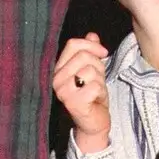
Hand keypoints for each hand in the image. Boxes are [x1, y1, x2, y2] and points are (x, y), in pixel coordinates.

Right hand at [53, 33, 109, 152]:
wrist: (93, 123)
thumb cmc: (91, 96)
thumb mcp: (92, 70)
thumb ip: (90, 52)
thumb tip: (92, 35)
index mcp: (58, 68)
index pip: (73, 44)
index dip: (91, 45)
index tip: (103, 53)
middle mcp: (56, 79)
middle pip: (84, 56)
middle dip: (98, 66)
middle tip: (97, 79)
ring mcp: (63, 91)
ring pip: (90, 70)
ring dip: (100, 80)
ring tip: (94, 90)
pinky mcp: (73, 103)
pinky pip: (95, 86)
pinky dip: (100, 92)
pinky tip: (95, 99)